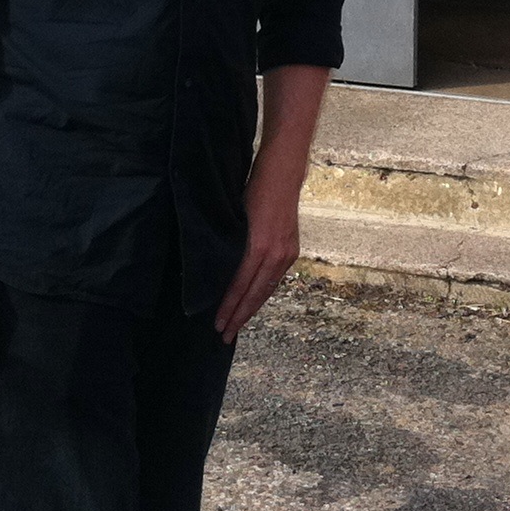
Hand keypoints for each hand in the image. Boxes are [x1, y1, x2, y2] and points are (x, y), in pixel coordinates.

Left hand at [216, 169, 301, 339]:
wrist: (283, 175)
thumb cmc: (254, 190)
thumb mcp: (237, 218)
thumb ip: (233, 247)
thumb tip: (219, 272)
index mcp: (259, 247)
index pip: (239, 285)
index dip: (228, 306)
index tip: (218, 323)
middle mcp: (276, 255)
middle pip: (255, 294)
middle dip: (239, 316)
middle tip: (225, 335)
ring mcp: (286, 254)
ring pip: (267, 289)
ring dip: (251, 309)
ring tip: (237, 324)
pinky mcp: (292, 251)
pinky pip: (275, 279)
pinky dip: (263, 293)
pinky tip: (254, 301)